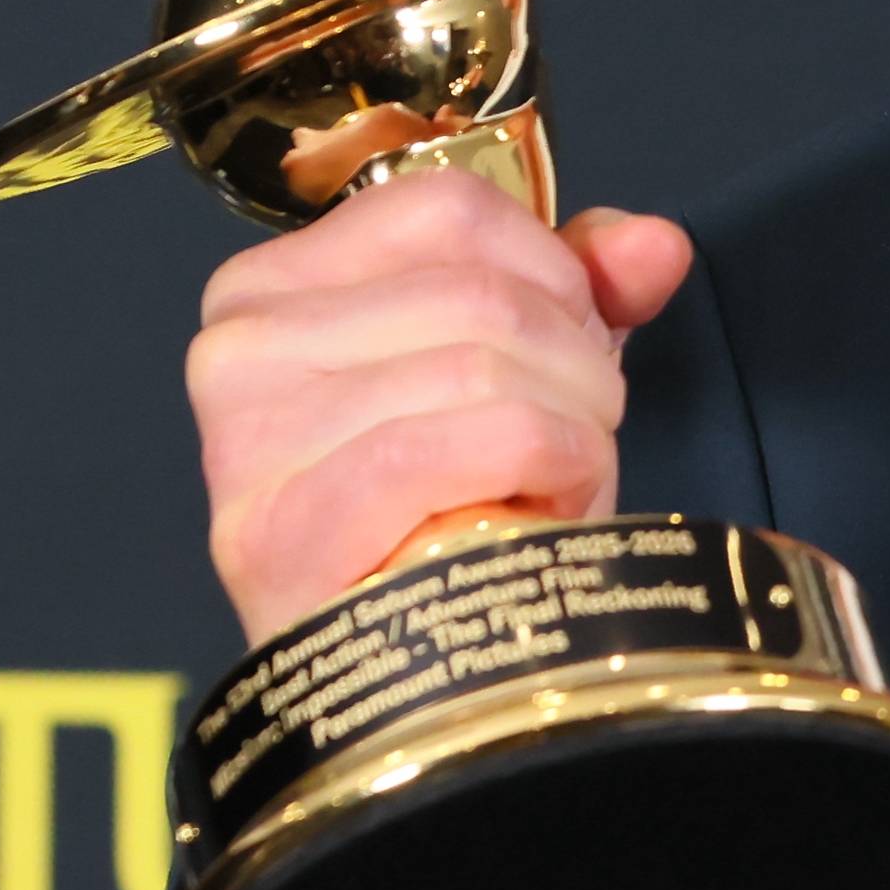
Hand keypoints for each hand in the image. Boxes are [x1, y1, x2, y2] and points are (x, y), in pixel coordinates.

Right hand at [186, 170, 695, 644]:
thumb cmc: (451, 517)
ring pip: (487, 359)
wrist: (408, 680)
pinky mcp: (287, 527)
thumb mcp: (517, 374)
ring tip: (546, 487)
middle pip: (481, 289)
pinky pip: (477, 436)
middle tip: (567, 437)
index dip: (551, 273)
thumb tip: (651, 245)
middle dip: (573, 365)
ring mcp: (246, 442)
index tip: (562, 347)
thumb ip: (580, 289)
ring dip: (568, 426)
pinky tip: (542, 507)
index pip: (450, 208)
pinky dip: (550, 466)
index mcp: (269, 290)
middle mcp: (238, 351)